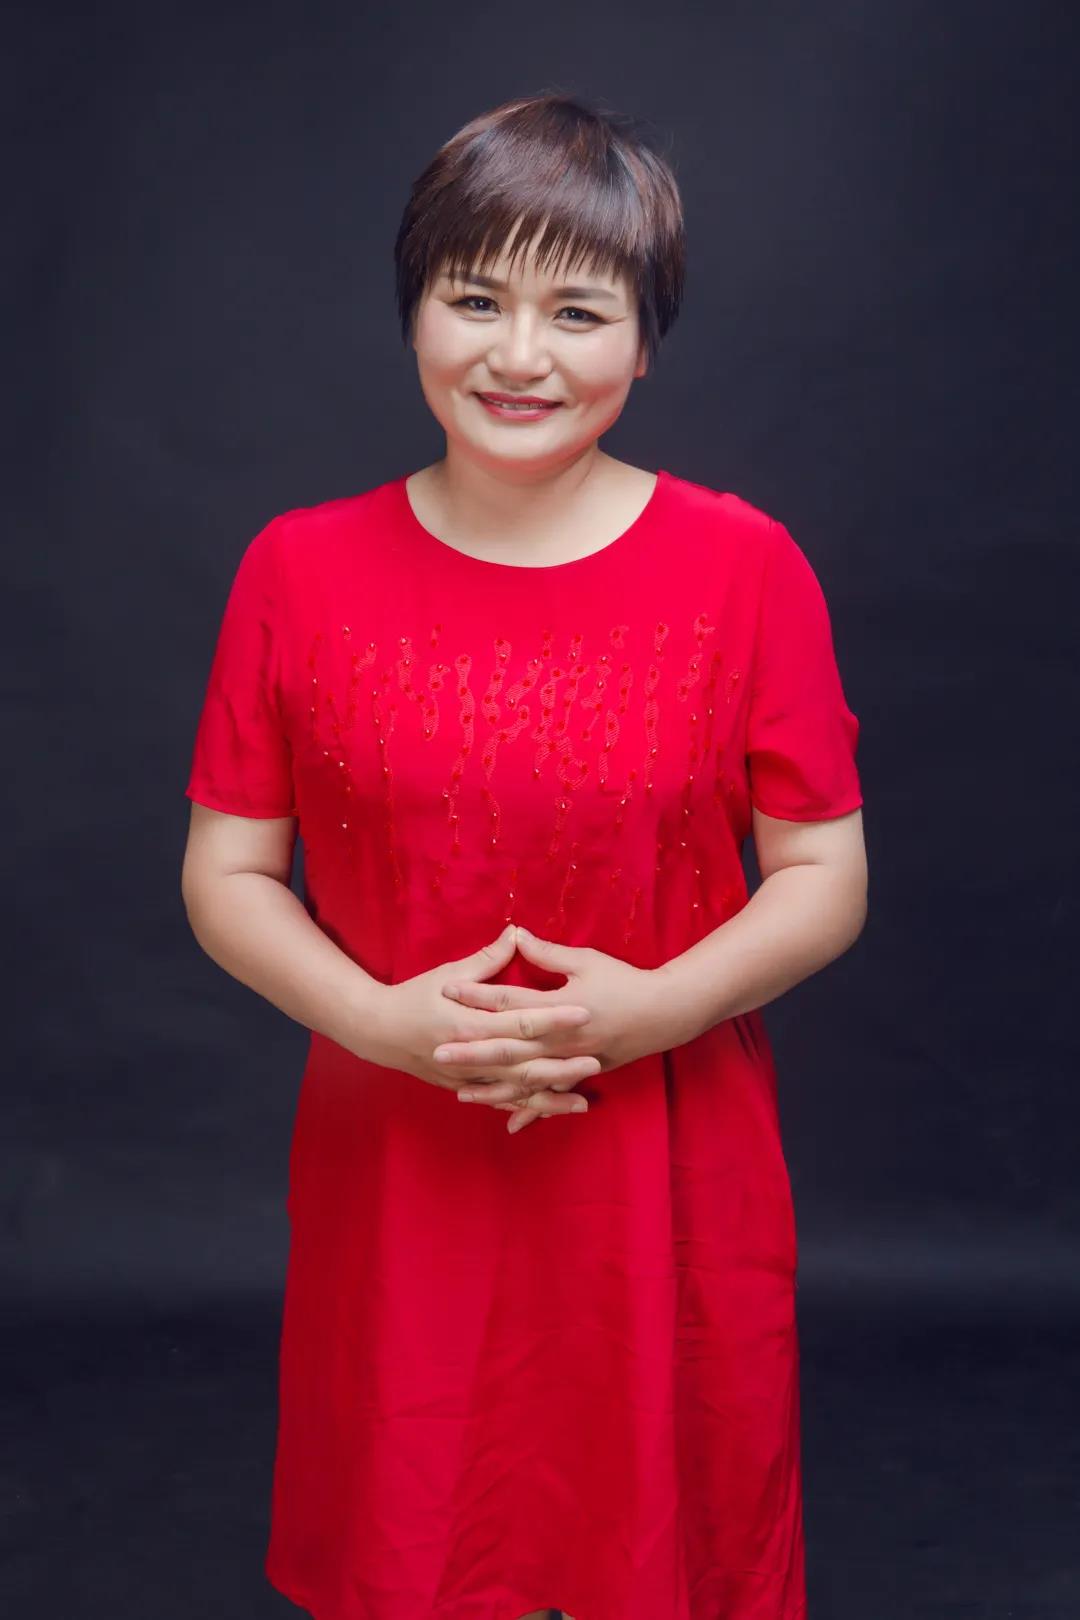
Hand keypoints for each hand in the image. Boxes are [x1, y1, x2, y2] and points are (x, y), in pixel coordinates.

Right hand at [363, 924, 601, 1115]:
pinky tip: (549, 1111)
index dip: (554, 1018)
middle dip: (561, 1065)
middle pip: (524, 1063)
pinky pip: (500, 1102)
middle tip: (596, 1062)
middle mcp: (471, 1055)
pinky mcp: (463, 1087)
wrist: (377, 1031)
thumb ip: (487, 959)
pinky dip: (525, 1108)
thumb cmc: (414, 996)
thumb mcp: (449, 974)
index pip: (520, 1021)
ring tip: (583, 1101)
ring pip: (515, 1092)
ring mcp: (467, 1077)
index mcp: (470, 1023)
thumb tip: (517, 932)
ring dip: (550, 1096)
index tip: (583, 1013)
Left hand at [433, 925, 674, 1132]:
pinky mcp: (581, 1075)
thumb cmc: (624, 982)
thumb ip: (547, 953)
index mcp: (559, 1008)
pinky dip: (531, 1110)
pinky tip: (508, 1122)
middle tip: (437, 1052)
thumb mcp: (586, 961)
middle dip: (471, 1051)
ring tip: (459, 1091)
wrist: (664, 1014)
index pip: (509, 1000)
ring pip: (525, 1079)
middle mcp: (562, 1040)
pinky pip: (551, 1096)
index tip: (447, 989)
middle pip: (509, 1046)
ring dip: (492, 1086)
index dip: (477, 994)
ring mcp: (571, 1062)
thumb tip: (515, 934)